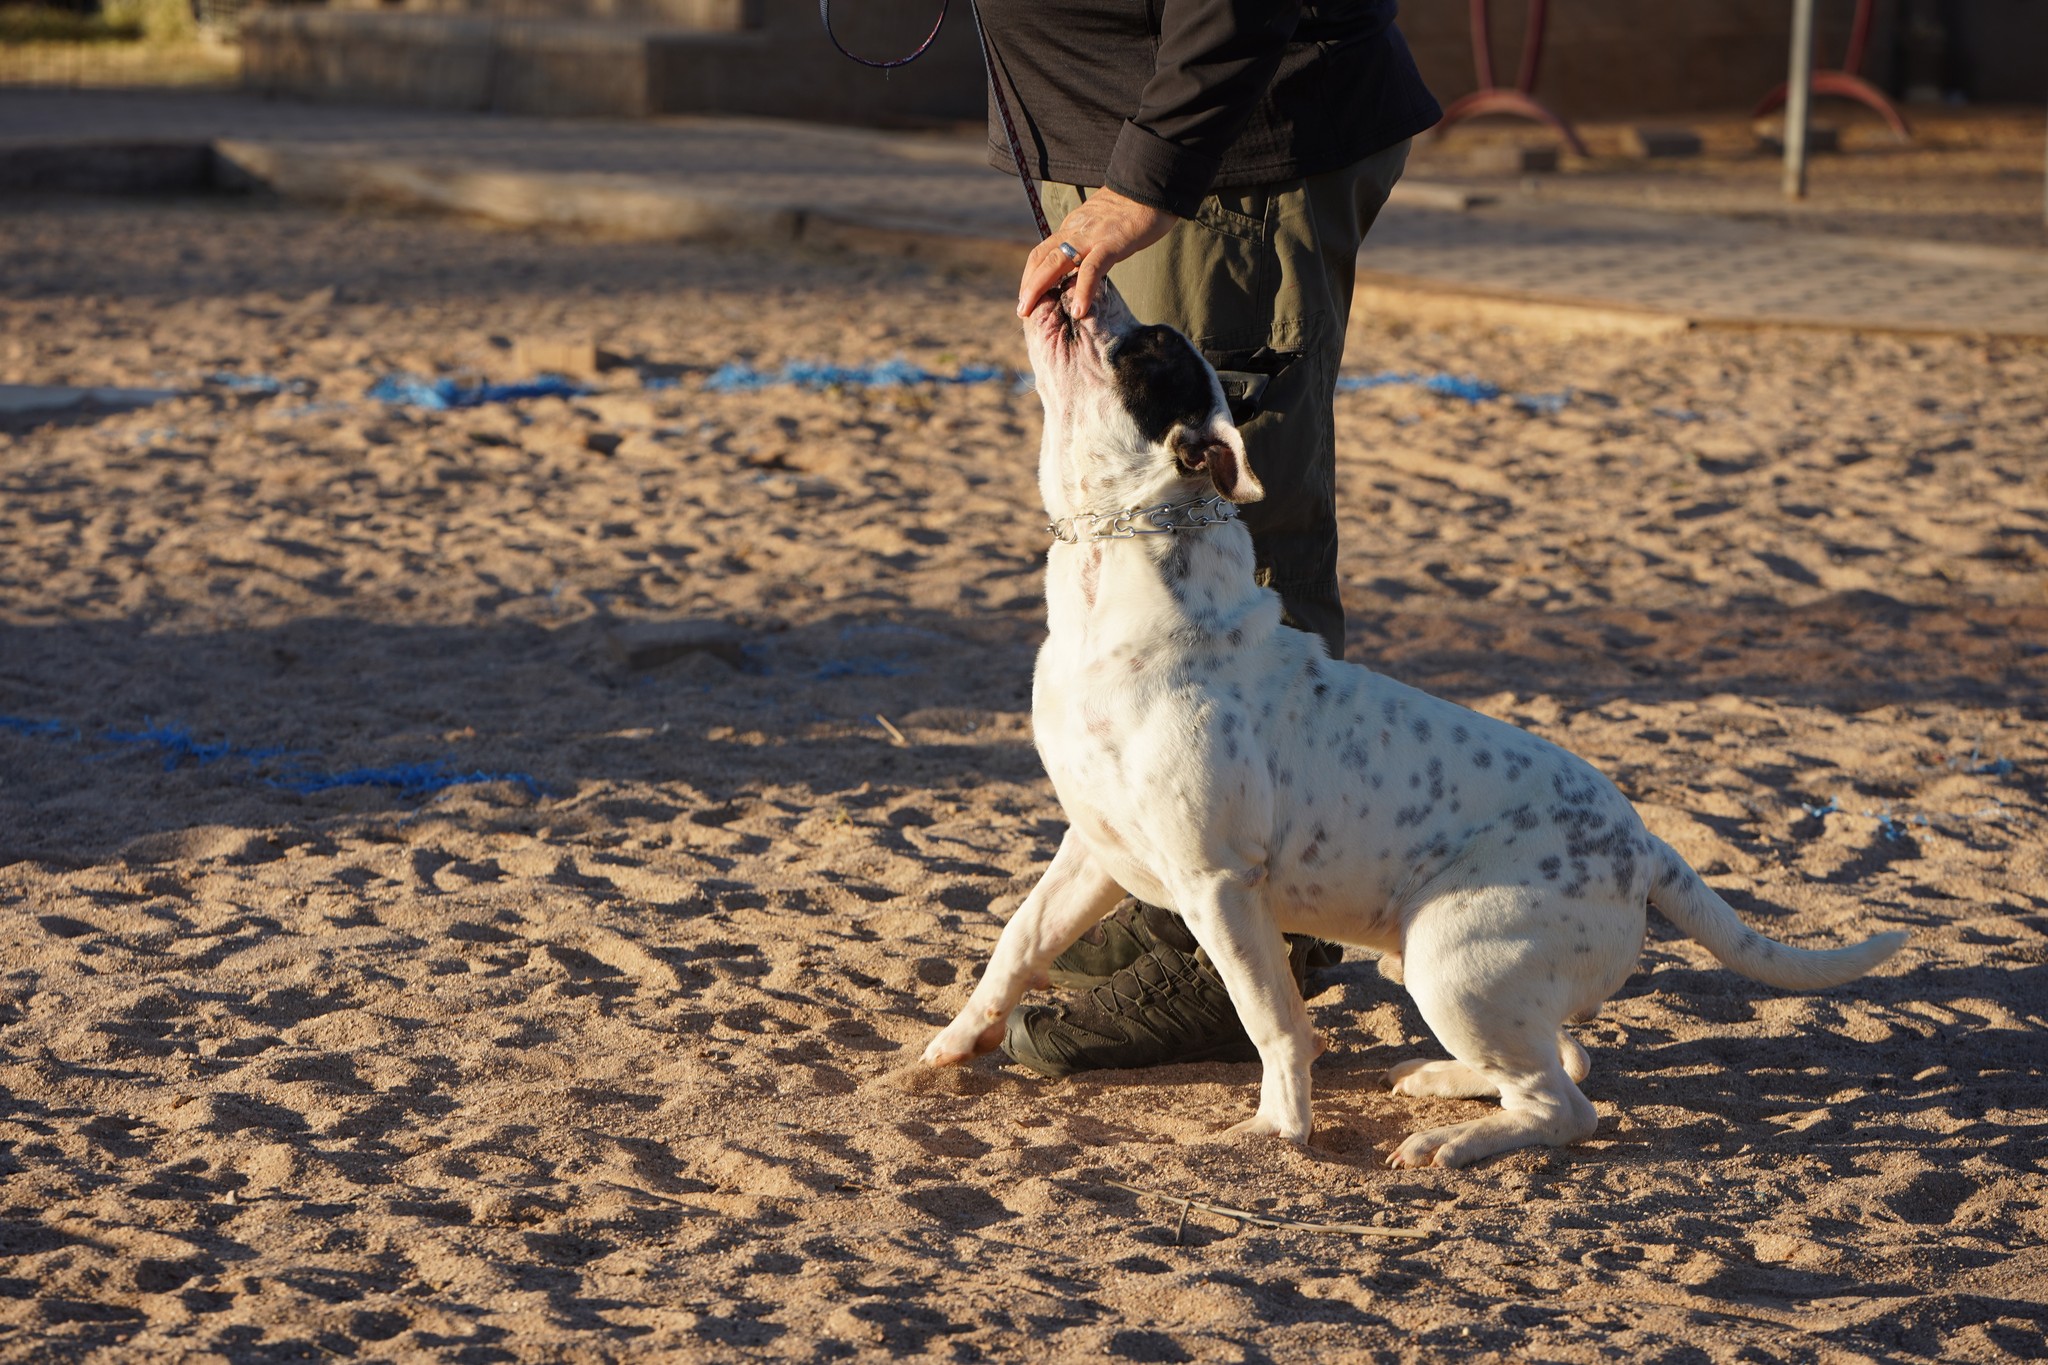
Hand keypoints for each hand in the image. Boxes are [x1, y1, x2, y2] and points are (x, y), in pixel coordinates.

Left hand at [1017, 188, 1178, 319]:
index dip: (1031, 274)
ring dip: (1039, 288)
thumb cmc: (1135, 206)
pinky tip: (1079, 311)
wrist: (1152, 184)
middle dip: (1028, 285)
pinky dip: (1083, 291)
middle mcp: (1075, 230)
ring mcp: (1091, 236)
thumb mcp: (1104, 223)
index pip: (1043, 252)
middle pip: (1041, 258)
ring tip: (1032, 313)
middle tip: (1022, 311)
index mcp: (1073, 226)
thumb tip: (1087, 263)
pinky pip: (1092, 269)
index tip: (1028, 296)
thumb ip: (1092, 240)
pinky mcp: (1111, 243)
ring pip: (1056, 262)